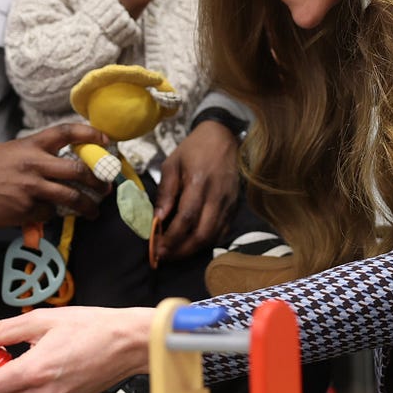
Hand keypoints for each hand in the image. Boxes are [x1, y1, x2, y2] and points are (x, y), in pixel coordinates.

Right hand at [0, 124, 110, 226]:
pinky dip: (53, 215)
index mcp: (31, 145)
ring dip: (87, 206)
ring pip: (71, 197)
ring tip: (93, 211)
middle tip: (105, 187)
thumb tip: (64, 161)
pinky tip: (51, 215)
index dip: (89, 135)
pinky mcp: (26, 210)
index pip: (65, 133)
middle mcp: (34, 164)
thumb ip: (37, 154)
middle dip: (97, 181)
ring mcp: (31, 189)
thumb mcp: (12, 151)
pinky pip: (50, 213)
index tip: (106, 140)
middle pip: (77, 170)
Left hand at [153, 120, 240, 262]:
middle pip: (202, 234)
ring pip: (213, 236)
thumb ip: (166, 191)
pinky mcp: (235, 206)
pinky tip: (194, 243)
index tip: (157, 247)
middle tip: (165, 255)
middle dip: (182, 250)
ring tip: (176, 253)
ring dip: (193, 249)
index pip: (186, 218)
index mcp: (199, 183)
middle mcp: (217, 196)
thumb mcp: (172, 163)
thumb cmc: (194, 149)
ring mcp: (229, 203)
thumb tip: (158, 218)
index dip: (171, 237)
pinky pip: (223, 231)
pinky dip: (208, 242)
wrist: (223, 136)